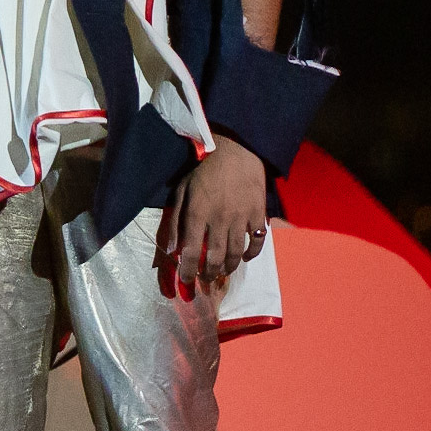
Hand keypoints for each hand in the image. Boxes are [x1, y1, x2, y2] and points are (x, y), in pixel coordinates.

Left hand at [166, 136, 267, 287]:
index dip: (188, 271)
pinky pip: (257, 242)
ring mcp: (241, 217)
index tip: (186, 281)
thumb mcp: (182, 190)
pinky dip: (251, 254)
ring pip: (236, 254)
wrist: (235, 150)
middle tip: (206, 278)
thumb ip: (175, 220)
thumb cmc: (205, 171)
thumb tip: (172, 249)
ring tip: (222, 271)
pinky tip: (243, 257)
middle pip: (215, 258)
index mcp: (198, 212)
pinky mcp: (258, 214)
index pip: (191, 252)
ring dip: (228, 268)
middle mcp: (219, 218)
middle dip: (209, 274)